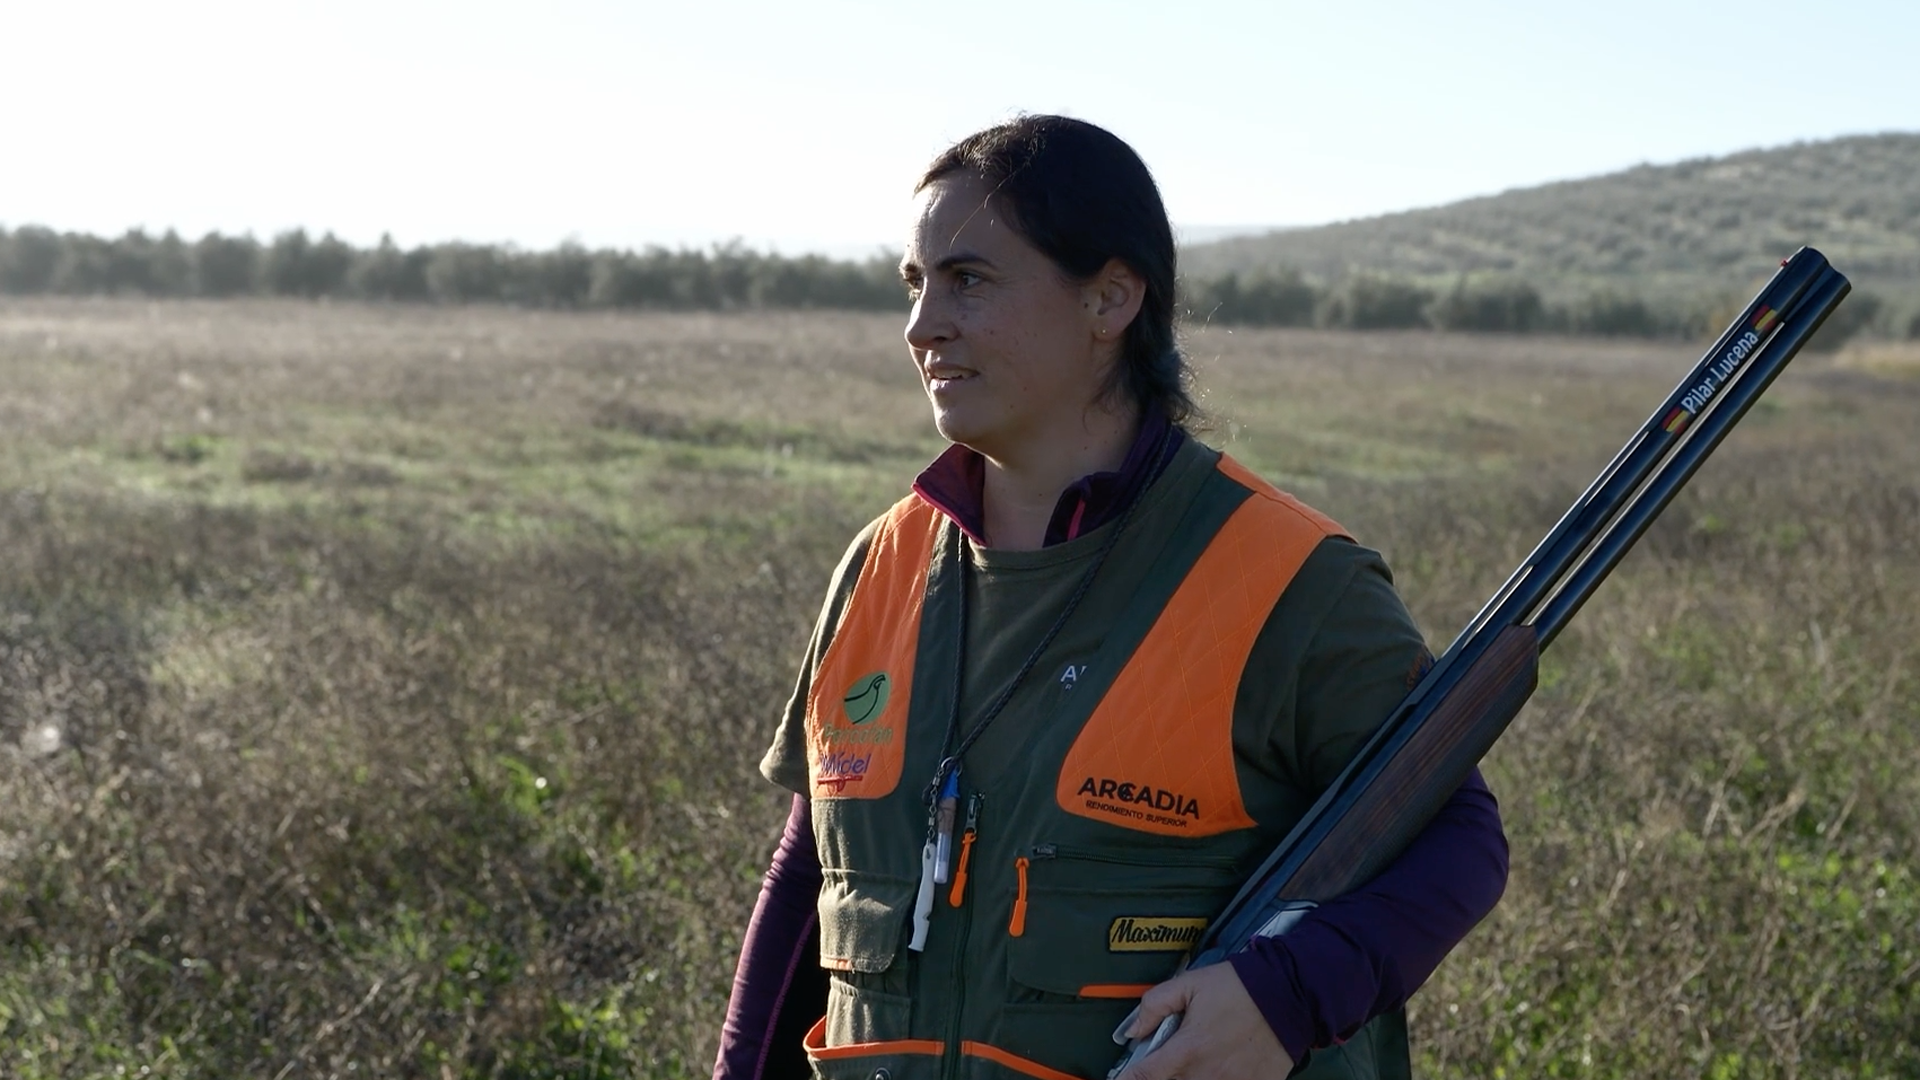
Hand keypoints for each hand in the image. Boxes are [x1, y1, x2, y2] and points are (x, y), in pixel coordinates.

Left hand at [1114, 964, 1293, 1079]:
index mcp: (1187, 1050)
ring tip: (1198, 1058)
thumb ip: (1154, 1005)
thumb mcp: (1190, 984)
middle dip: (1164, 1073)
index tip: (1123, 1078)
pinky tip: (1220, 1065)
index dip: (1127, 1079)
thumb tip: (1131, 1028)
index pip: (1144, 1076)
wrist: (1290, 995)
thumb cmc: (1241, 988)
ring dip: (1188, 1077)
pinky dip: (1216, 1079)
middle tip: (1173, 1056)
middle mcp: (1205, 1075)